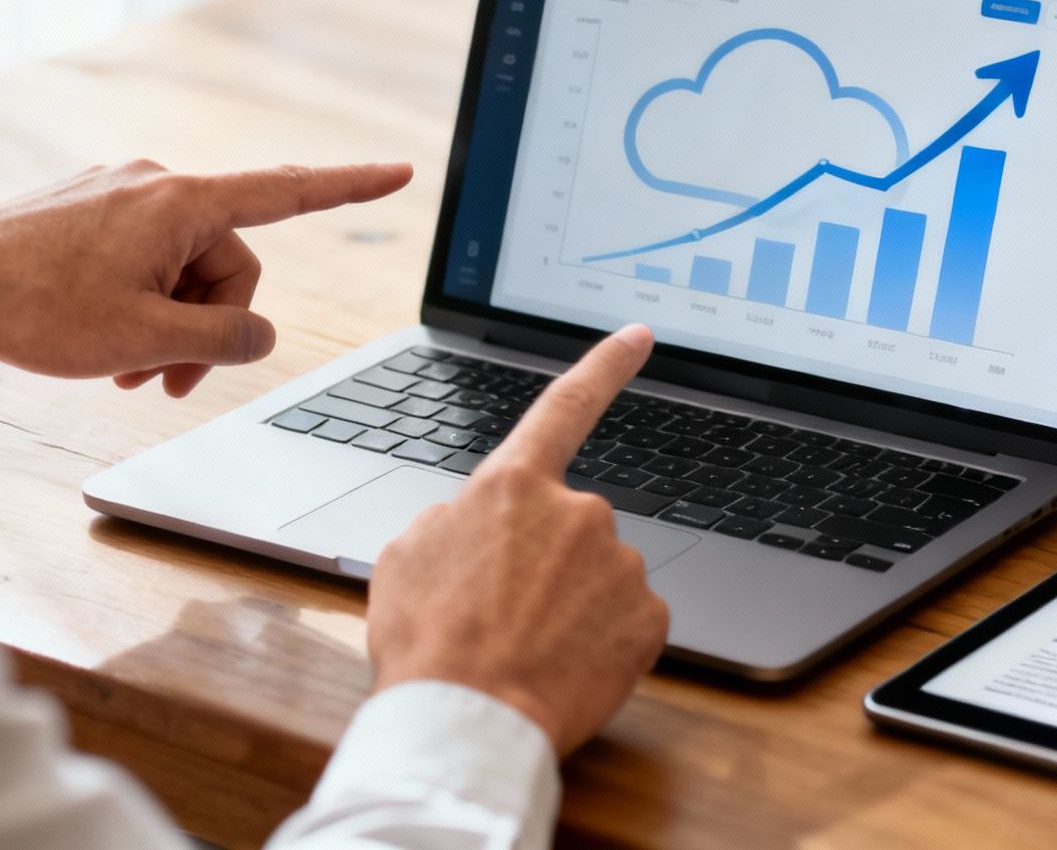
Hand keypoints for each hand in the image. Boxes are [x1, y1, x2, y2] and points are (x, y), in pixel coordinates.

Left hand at [0, 159, 411, 391]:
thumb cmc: (34, 308)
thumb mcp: (148, 339)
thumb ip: (225, 341)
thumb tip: (261, 338)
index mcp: (182, 202)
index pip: (290, 191)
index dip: (352, 187)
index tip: (401, 171)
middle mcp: (155, 185)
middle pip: (229, 263)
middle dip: (210, 327)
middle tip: (167, 382)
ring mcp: (117, 197)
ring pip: (182, 271)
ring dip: (170, 327)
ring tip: (127, 371)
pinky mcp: (85, 216)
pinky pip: (141, 263)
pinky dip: (137, 308)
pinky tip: (102, 344)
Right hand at [366, 324, 670, 755]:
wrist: (466, 721)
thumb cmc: (428, 644)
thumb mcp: (407, 556)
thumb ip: (457, 518)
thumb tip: (480, 523)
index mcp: (514, 486)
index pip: (567, 405)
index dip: (606, 364)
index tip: (641, 334)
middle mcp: (578, 512)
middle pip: (570, 525)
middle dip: (546, 564)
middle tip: (503, 616)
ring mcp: (620, 564)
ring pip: (600, 576)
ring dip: (573, 605)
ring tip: (525, 649)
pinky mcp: (649, 618)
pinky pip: (626, 620)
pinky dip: (601, 641)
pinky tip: (565, 666)